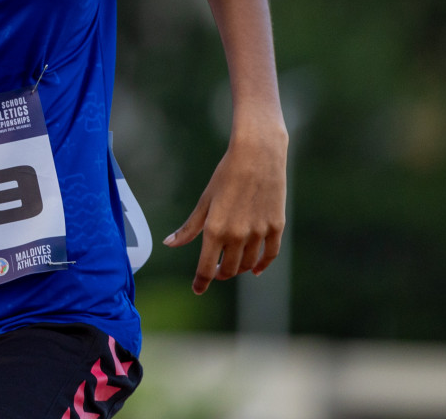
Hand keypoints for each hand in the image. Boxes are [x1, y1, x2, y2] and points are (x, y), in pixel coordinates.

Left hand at [163, 129, 286, 294]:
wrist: (257, 156)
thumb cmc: (226, 176)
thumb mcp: (204, 202)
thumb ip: (189, 228)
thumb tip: (170, 243)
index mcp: (215, 230)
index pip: (206, 268)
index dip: (201, 282)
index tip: (197, 290)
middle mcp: (238, 235)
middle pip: (229, 270)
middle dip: (219, 274)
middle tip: (214, 271)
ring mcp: (259, 233)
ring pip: (248, 264)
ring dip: (238, 269)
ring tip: (231, 265)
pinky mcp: (276, 227)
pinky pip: (270, 255)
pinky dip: (262, 265)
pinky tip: (255, 269)